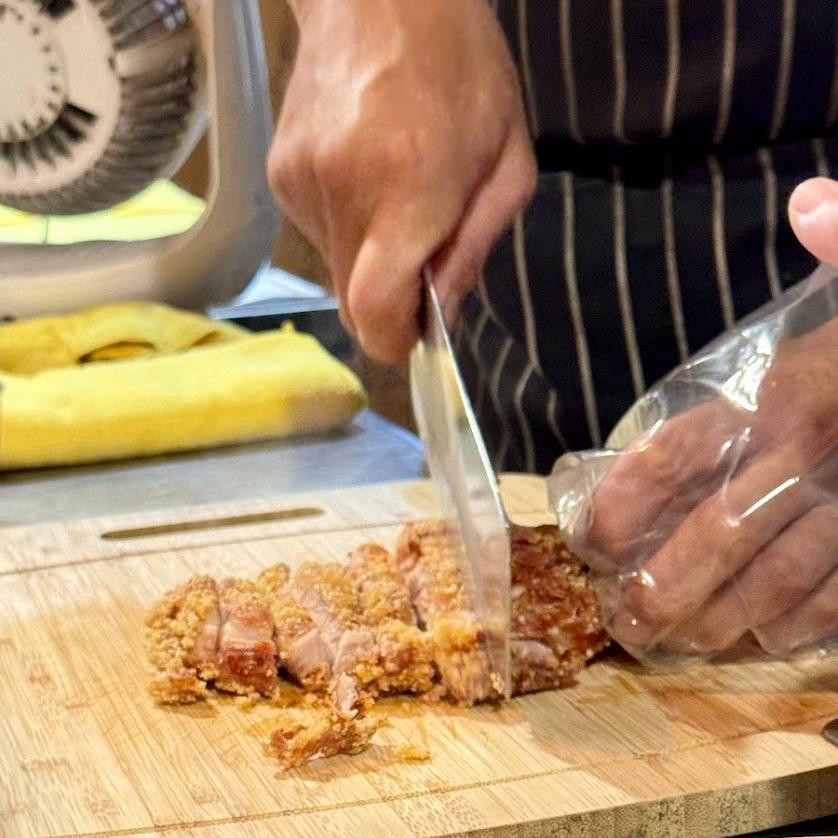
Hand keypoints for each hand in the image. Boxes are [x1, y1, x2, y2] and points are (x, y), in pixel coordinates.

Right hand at [268, 0, 535, 362]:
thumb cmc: (461, 69)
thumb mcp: (506, 166)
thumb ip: (473, 251)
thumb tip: (442, 316)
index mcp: (410, 188)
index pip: (374, 310)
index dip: (396, 340)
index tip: (418, 334)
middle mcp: (344, 192)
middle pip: (353, 302)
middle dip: (391, 300)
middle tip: (425, 255)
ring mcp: (301, 184)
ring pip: (336, 269)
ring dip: (371, 255)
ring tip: (398, 190)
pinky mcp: (279, 176)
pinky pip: (319, 234)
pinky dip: (348, 225)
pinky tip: (368, 173)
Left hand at [578, 177, 837, 660]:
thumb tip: (807, 202)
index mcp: (789, 388)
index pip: (684, 449)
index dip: (630, 498)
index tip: (592, 536)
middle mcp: (815, 452)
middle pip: (721, 531)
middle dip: (667, 583)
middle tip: (623, 618)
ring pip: (780, 576)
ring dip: (722, 615)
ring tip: (676, 642)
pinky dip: (805, 622)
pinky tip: (769, 637)